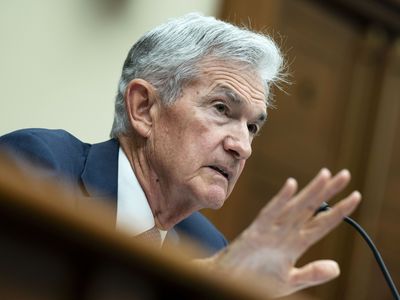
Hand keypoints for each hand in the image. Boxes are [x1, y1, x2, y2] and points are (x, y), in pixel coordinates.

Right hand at [208, 168, 360, 296]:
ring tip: (326, 175)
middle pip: (311, 209)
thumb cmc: (255, 280)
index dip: (339, 211)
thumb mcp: (289, 280)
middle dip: (328, 192)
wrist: (228, 283)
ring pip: (294, 207)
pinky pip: (269, 214)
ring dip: (311, 192)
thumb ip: (311, 273)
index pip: (322, 224)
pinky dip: (279, 200)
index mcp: (295, 244)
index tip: (356, 196)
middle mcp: (286, 233)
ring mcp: (271, 231)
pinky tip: (291, 186)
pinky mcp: (255, 233)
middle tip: (345, 174)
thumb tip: (336, 267)